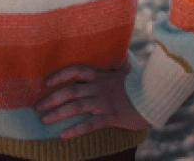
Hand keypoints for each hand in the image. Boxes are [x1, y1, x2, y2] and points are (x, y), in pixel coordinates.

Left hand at [35, 62, 149, 139]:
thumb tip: (117, 58)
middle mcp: (99, 87)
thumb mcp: (125, 73)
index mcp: (101, 76)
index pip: (75, 70)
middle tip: (37, 107)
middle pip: (70, 91)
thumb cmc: (140, 86)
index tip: (45, 81)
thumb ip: (115, 68)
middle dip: (52, 99)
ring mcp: (104, 102)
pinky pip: (89, 124)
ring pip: (75, 106)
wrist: (156, 97)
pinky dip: (75, 130)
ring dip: (57, 113)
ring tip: (44, 120)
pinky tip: (63, 135)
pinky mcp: (111, 116)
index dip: (59, 74)